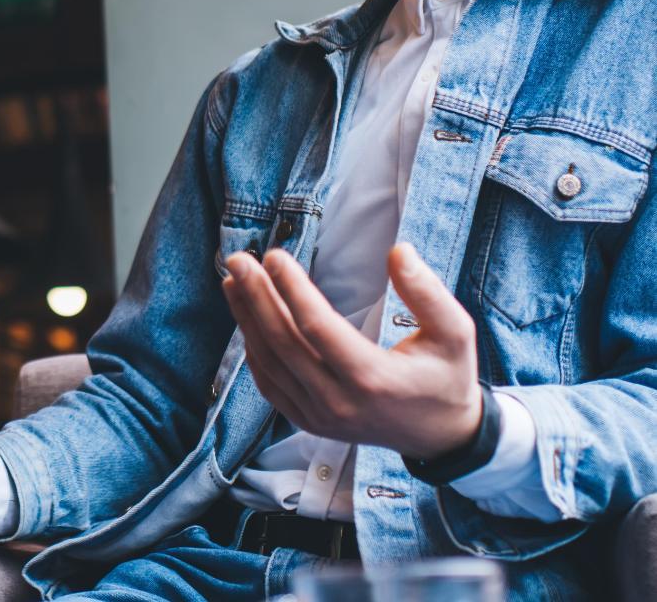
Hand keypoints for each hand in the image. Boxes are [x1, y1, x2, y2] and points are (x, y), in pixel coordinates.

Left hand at [221, 243, 480, 459]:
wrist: (440, 437)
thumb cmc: (447, 377)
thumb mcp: (455, 333)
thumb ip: (427, 292)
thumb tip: (398, 251)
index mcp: (374, 380)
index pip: (318, 328)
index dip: (292, 289)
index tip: (274, 255)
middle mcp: (339, 403)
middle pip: (283, 343)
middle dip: (256, 296)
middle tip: (238, 260)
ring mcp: (319, 417)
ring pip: (270, 363)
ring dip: (246, 319)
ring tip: (233, 281)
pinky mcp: (307, 422)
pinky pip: (269, 383)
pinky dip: (253, 349)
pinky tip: (246, 318)